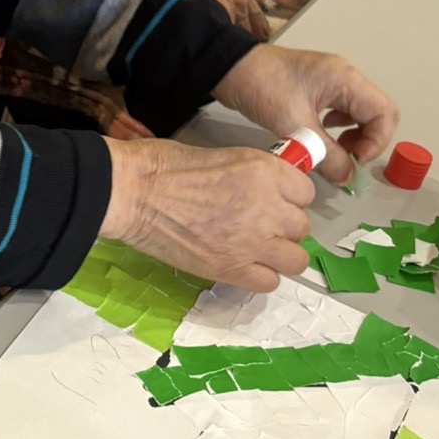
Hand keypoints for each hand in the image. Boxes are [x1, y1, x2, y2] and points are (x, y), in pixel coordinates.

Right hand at [101, 138, 312, 292]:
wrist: (133, 193)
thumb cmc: (165, 167)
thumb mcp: (223, 156)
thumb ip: (253, 177)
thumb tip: (267, 192)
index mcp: (264, 171)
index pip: (305, 192)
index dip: (289, 198)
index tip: (274, 200)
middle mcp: (266, 206)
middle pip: (301, 226)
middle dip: (283, 226)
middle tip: (260, 224)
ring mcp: (251, 241)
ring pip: (295, 259)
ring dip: (280, 254)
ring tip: (258, 249)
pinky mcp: (231, 268)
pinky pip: (269, 282)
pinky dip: (260, 276)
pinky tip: (243, 265)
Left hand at [212, 45, 398, 182]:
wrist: (229, 67)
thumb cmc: (261, 87)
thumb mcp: (294, 125)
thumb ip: (326, 155)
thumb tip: (347, 178)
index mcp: (345, 79)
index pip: (384, 113)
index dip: (376, 142)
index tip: (354, 161)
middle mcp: (345, 77)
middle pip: (377, 113)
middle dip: (367, 141)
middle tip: (344, 160)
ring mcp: (333, 81)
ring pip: (361, 114)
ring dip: (353, 137)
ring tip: (332, 152)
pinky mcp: (319, 88)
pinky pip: (342, 111)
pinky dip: (338, 129)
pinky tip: (319, 138)